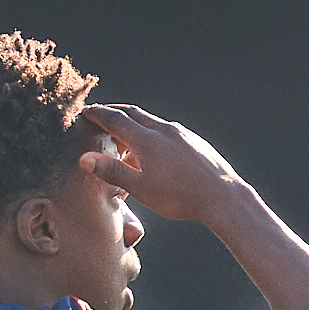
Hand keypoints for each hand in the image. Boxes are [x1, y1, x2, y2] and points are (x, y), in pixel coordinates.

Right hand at [76, 103, 248, 224]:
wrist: (223, 197)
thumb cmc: (181, 196)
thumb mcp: (141, 188)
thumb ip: (112, 171)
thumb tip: (84, 159)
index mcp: (146, 138)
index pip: (114, 118)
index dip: (97, 114)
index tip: (85, 112)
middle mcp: (163, 129)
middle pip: (133, 113)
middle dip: (114, 113)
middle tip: (101, 117)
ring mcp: (182, 134)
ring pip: (152, 122)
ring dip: (135, 126)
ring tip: (126, 141)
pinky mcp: (195, 142)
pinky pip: (168, 132)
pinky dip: (154, 134)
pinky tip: (155, 152)